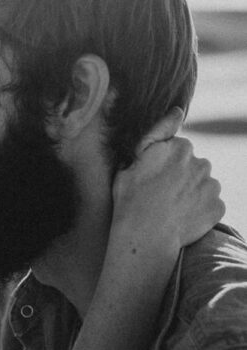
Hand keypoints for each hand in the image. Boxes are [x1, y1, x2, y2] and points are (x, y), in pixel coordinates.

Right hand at [111, 108, 223, 250]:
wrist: (144, 238)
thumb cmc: (131, 200)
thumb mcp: (132, 161)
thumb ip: (157, 133)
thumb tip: (178, 111)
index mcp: (180, 147)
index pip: (177, 150)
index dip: (163, 165)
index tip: (153, 180)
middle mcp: (201, 162)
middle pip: (193, 167)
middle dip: (181, 178)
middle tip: (160, 197)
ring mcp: (212, 186)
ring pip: (203, 186)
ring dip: (191, 194)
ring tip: (170, 210)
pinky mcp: (218, 207)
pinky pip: (210, 206)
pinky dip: (199, 211)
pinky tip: (181, 219)